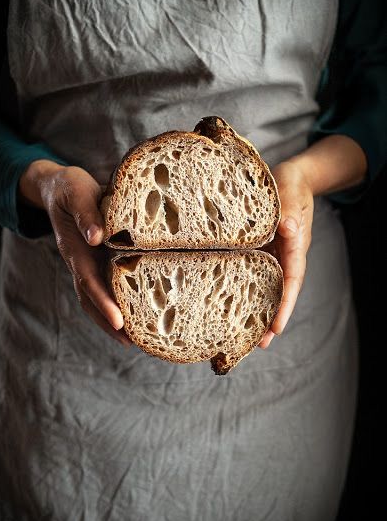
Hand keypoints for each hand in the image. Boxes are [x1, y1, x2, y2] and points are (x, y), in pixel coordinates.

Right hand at [19, 160, 130, 346]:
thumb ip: (86, 214)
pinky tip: (135, 312)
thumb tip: (97, 238)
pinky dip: (117, 302)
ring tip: (136, 339)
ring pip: (97, 297)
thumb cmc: (70, 187)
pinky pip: (106, 285)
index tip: (119, 322)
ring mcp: (87, 263)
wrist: (58, 186)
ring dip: (113, 319)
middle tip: (133, 343)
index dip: (104, 303)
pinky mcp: (97, 259)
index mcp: (75, 249)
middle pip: (92, 300)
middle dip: (110, 323)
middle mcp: (80, 261)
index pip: (90, 282)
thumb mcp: (76, 192)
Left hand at [258, 160, 313, 348]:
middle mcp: (283, 255)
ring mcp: (270, 254)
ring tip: (242, 335)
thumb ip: (289, 210)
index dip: (285, 305)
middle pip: (278, 291)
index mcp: (294, 246)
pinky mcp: (257, 250)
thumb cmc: (290, 184)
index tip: (277, 327)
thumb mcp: (291, 193)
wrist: (289, 176)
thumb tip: (287, 228)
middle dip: (270, 318)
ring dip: (255, 309)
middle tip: (259, 344)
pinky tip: (226, 302)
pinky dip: (242, 289)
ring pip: (264, 286)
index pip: (292, 280)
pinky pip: (250, 272)